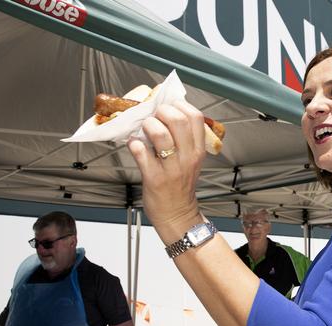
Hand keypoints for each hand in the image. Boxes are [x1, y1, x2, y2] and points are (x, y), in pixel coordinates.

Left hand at [128, 100, 205, 242]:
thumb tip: (164, 115)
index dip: (180, 105)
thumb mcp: (191, 160)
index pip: (196, 117)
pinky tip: (135, 146)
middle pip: (178, 120)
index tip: (169, 107)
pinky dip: (134, 145)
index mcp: (197, 150)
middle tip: (154, 117)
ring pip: (159, 134)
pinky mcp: (154, 178)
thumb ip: (184, 140)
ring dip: (147, 126)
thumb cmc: (180, 186)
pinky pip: (141, 152)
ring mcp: (171, 168)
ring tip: (144, 130)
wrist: (176, 213)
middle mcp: (187, 157)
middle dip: (161, 112)